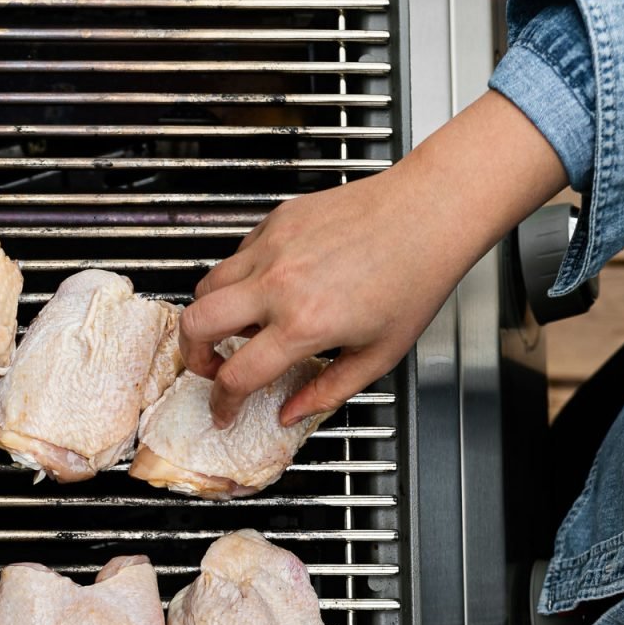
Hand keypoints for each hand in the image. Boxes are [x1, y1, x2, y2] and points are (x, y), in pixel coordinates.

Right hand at [180, 90, 567, 428]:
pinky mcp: (277, 221)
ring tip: (236, 330)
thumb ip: (327, 391)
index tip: (224, 411)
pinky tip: (265, 291)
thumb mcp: (379, 356)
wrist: (430, 210)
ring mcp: (273, 247)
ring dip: (210, 315)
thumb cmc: (415, 278)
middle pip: (195, 324)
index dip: (222, 404)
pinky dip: (237, 280)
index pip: (237, 377)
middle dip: (193, 357)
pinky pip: (236, 256)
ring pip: (206, 286)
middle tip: (209, 368)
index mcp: (305, 325)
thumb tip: (289, 413)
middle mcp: (279, 284)